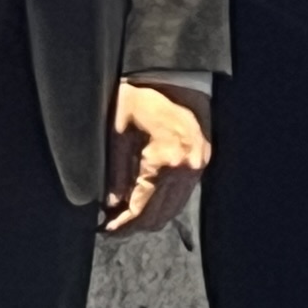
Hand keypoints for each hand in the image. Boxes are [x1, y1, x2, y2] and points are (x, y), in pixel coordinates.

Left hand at [107, 77, 211, 234]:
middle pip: (160, 215)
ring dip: (150, 217)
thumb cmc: (141, 100)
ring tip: (126, 217)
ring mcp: (198, 166)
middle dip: (135, 225)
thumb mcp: (118, 135)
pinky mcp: (201, 163)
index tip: (106, 230)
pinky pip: (181, 195)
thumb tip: (111, 205)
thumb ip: (116, 173)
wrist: (174, 78)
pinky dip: (163, 203)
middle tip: (113, 227)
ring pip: (173, 209)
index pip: (142, 207)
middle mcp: (187, 168)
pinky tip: (145, 201)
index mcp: (165, 161)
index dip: (122, 223)